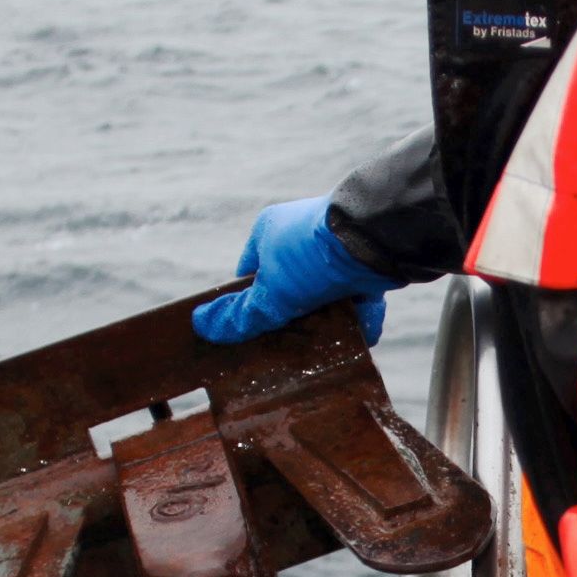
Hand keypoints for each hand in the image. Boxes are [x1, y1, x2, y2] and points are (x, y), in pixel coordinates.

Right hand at [193, 196, 396, 345]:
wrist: (373, 241)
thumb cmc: (311, 258)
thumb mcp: (270, 294)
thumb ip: (242, 316)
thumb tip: (203, 326)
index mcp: (269, 231)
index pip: (249, 274)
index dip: (247, 303)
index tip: (250, 330)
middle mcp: (301, 236)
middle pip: (288, 287)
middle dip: (291, 317)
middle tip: (289, 344)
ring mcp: (335, 249)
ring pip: (324, 295)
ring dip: (326, 320)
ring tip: (323, 344)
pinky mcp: (365, 263)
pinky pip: (356, 297)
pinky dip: (357, 317)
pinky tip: (355, 337)